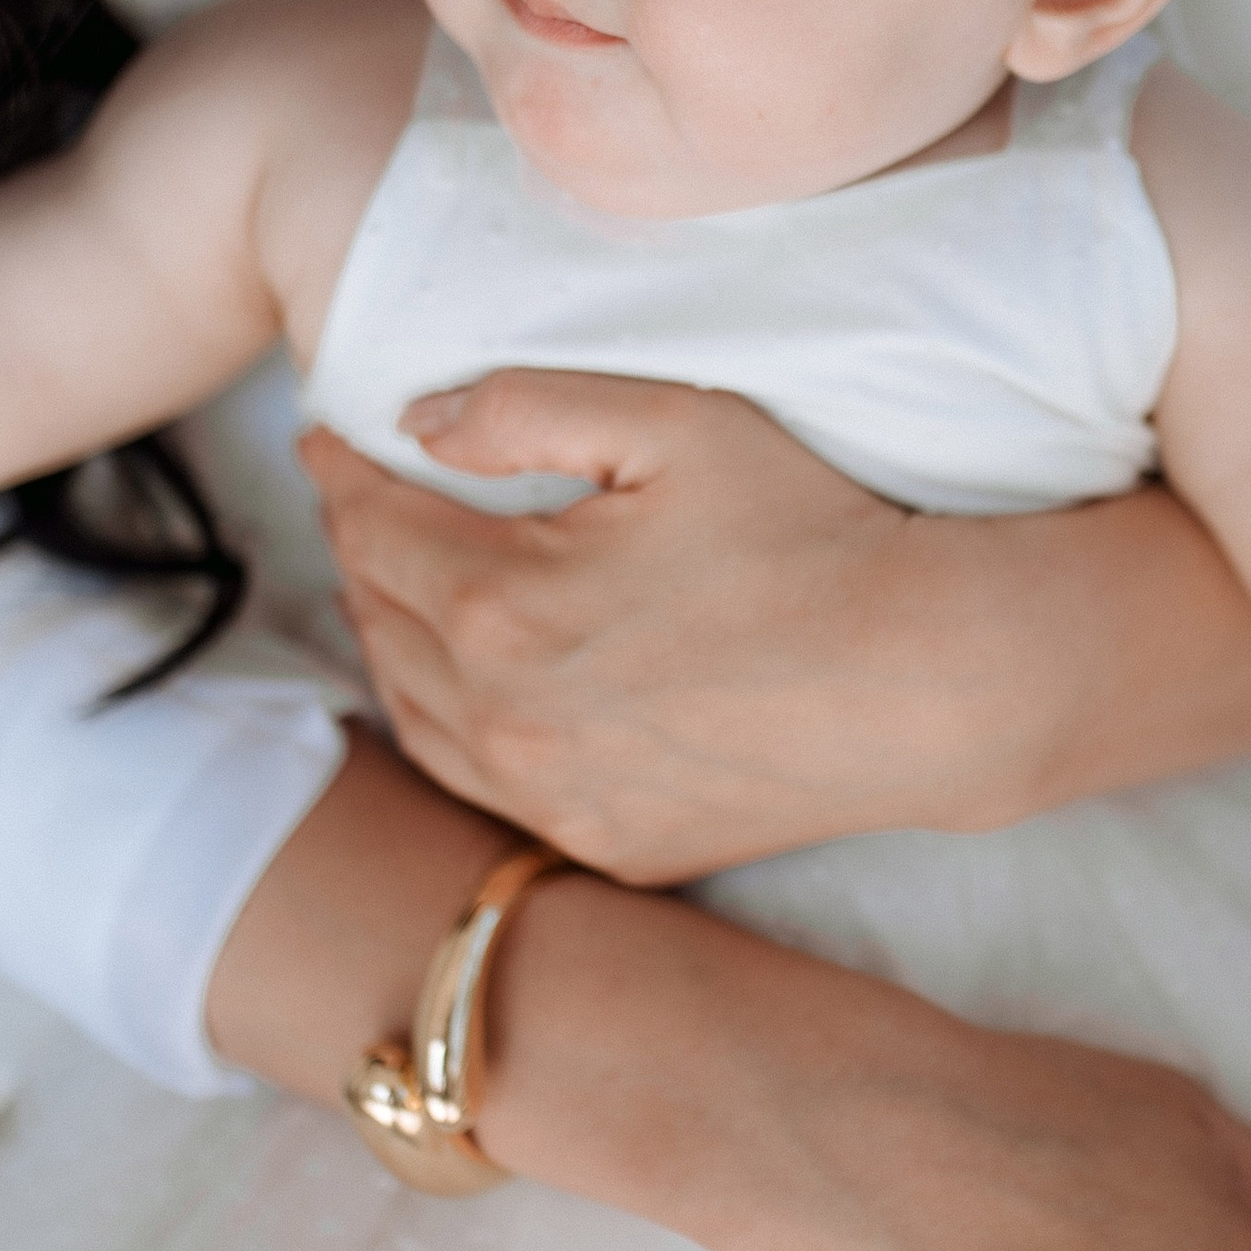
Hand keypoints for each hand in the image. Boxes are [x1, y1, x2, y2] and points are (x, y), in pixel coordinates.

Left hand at [301, 367, 1250, 878]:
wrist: (926, 682)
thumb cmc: (812, 533)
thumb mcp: (675, 423)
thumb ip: (524, 406)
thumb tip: (414, 422)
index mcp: (503, 604)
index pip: (371, 525)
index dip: (338, 470)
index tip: (325, 435)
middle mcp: (505, 719)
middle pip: (379, 618)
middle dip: (360, 547)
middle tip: (361, 497)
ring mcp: (552, 798)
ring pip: (415, 712)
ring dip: (391, 639)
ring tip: (397, 584)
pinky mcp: (604, 844)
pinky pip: (482, 783)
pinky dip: (453, 724)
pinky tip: (469, 684)